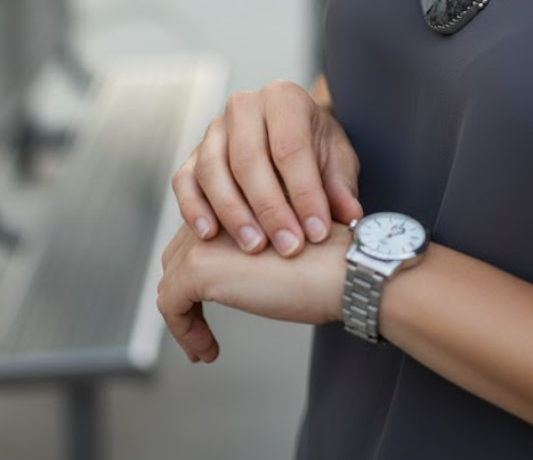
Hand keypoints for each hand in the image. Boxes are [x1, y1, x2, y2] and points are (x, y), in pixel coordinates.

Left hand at [157, 222, 350, 362]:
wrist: (344, 270)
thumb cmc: (331, 262)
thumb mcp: (289, 247)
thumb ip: (260, 249)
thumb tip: (241, 281)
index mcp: (240, 200)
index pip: (201, 234)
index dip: (201, 272)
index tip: (210, 306)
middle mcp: (217, 211)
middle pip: (179, 255)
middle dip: (186, 294)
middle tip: (200, 330)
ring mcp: (205, 238)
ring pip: (172, 280)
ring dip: (185, 318)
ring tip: (203, 347)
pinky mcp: (199, 267)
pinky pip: (171, 304)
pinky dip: (184, 331)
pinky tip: (207, 351)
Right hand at [172, 79, 361, 257]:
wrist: (292, 137)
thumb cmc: (316, 149)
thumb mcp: (337, 161)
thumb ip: (341, 186)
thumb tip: (350, 215)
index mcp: (284, 97)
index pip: (290, 147)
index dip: (305, 193)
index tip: (317, 232)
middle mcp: (244, 106)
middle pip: (248, 157)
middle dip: (269, 207)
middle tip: (288, 245)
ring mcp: (214, 129)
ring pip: (212, 168)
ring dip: (232, 212)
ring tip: (254, 246)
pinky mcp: (193, 154)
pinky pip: (184, 180)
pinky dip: (194, 208)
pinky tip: (209, 235)